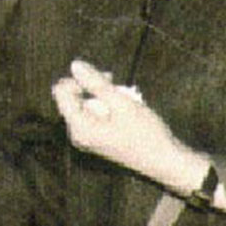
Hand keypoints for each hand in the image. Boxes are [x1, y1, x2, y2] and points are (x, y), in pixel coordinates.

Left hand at [53, 60, 208, 194]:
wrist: (163, 161)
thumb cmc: (145, 133)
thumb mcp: (121, 103)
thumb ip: (96, 83)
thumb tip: (75, 64)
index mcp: (79, 128)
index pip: (61, 92)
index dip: (79, 79)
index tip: (104, 79)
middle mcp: (78, 134)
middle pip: (74, 97)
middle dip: (95, 88)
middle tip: (119, 88)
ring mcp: (87, 138)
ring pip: (88, 104)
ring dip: (107, 96)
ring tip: (128, 100)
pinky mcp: (98, 138)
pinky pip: (97, 114)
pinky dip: (111, 107)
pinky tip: (128, 110)